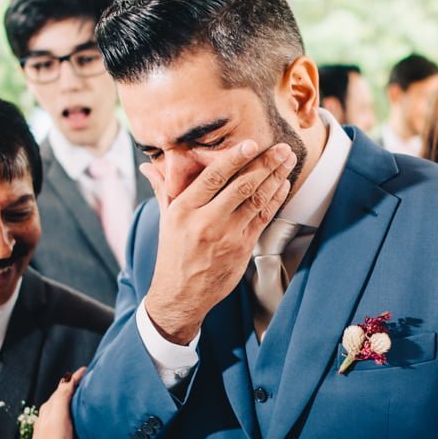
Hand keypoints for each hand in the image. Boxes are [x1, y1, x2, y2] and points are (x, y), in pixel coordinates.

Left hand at [20, 368, 85, 438]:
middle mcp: (50, 417)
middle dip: (77, 388)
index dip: (76, 378)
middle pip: (65, 397)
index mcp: (50, 409)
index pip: (64, 387)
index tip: (88, 370)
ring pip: (67, 410)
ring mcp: (54, 430)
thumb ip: (62, 397)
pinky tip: (85, 424)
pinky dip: (78, 418)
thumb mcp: (58, 417)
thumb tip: (67, 377)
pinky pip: (70, 423)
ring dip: (78, 403)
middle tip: (93, 382)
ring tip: (92, 400)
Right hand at [142, 141, 294, 344]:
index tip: (252, 144)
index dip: (234, 159)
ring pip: (257, 200)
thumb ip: (164, 190)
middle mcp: (206, 222)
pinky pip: (263, 218)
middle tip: (282, 147)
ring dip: (276, 178)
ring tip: (288, 160)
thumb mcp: (165, 220)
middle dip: (265, 164)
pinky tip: (283, 185)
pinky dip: (275, 199)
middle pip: (241, 186)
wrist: (182, 294)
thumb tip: (149, 166)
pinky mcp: (243, 248)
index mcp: (184, 210)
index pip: (212, 177)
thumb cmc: (173, 254)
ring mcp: (227, 236)